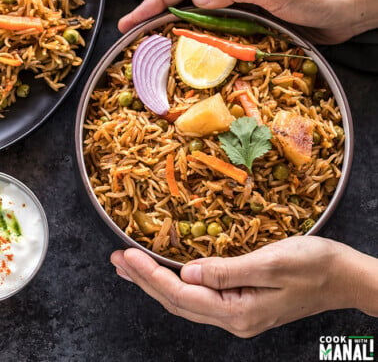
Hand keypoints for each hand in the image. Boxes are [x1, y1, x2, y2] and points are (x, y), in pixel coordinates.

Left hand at [111, 236, 377, 336]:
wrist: (343, 277)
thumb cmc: (313, 265)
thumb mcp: (271, 262)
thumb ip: (226, 270)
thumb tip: (185, 274)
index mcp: (238, 310)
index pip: (181, 295)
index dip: (149, 275)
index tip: (125, 255)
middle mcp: (234, 319)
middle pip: (177, 302)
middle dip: (144, 280)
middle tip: (117, 259)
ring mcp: (239, 314)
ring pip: (186, 302)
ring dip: (156, 283)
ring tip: (131, 266)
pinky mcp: (243, 305)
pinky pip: (200, 298)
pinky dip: (177, 284)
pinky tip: (169, 273)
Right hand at [118, 0, 377, 43]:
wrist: (347, 8)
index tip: (134, 17)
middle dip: (157, 8)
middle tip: (129, 28)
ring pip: (199, 8)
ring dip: (174, 21)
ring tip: (148, 37)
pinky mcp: (251, 13)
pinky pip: (217, 22)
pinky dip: (199, 32)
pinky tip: (186, 43)